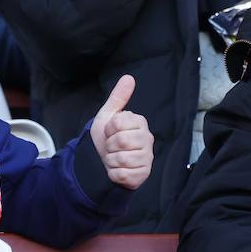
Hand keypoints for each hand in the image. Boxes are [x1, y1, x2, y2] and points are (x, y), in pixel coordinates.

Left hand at [88, 75, 153, 189]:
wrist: (103, 161)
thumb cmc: (107, 137)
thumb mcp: (108, 116)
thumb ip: (118, 97)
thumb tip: (128, 77)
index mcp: (140, 122)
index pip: (118, 123)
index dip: (108, 129)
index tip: (110, 132)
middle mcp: (147, 139)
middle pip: (120, 141)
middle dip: (109, 145)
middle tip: (112, 146)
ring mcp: (147, 158)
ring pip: (121, 159)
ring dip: (110, 160)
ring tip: (114, 158)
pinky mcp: (143, 174)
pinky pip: (122, 174)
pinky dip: (114, 173)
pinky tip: (117, 169)